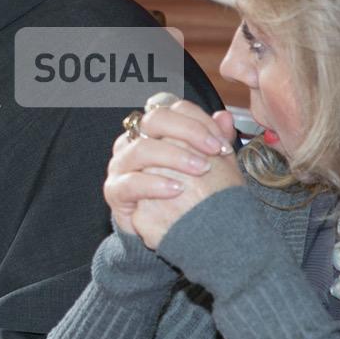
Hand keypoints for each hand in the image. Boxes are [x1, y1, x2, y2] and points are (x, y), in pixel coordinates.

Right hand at [105, 99, 241, 249]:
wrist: (166, 230)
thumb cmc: (185, 192)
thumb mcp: (207, 165)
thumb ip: (214, 141)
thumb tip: (224, 117)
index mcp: (153, 130)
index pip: (172, 108)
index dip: (198, 121)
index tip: (221, 144)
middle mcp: (133, 140)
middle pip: (154, 119)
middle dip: (188, 132)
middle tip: (213, 151)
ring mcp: (121, 164)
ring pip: (141, 149)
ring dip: (175, 157)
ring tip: (201, 170)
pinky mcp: (114, 190)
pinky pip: (130, 182)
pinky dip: (155, 184)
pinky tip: (177, 190)